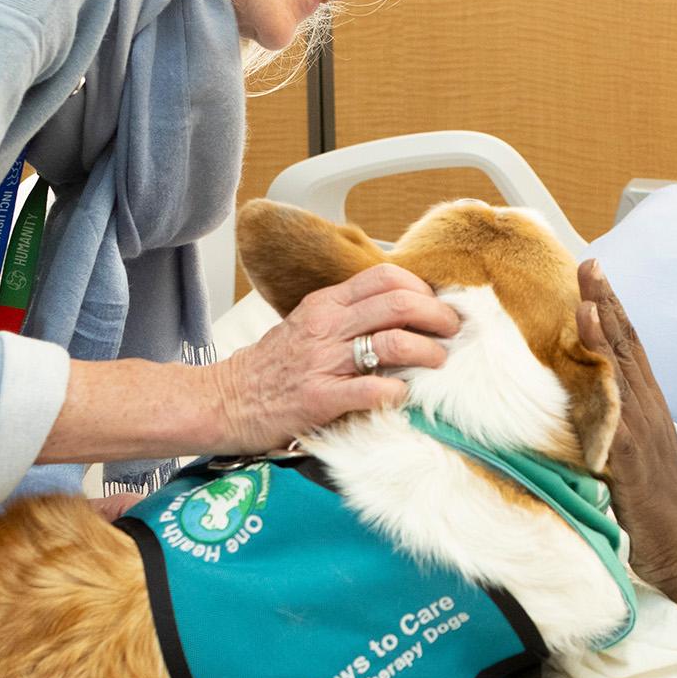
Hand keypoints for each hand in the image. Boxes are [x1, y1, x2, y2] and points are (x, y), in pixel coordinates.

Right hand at [205, 264, 458, 452]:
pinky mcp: (319, 398)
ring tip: (438, 362)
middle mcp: (326, 326)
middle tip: (452, 331)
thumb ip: (346, 316)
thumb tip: (397, 313)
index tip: (438, 304)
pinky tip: (402, 396)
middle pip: (398, 303)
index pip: (385, 276)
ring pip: (393, 343)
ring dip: (427, 352)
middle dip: (437, 315)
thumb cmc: (270, 369)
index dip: (422, 287)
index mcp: (325, 304)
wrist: (223, 401)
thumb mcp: (306, 326)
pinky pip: (371, 391)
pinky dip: (397, 393)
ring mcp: (322, 362)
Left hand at [577, 260, 676, 591]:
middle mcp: (647, 411)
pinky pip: (614, 410)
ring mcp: (642, 431)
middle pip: (626, 345)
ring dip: (605, 326)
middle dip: (607, 301)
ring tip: (589, 287)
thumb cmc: (653, 510)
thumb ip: (608, 430)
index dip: (610, 310)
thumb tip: (580, 413)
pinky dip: (603, 378)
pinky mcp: (630, 457)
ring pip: (622, 367)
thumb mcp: (626, 460)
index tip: (593, 273)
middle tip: (589, 262)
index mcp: (645, 410)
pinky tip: (591, 364)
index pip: (627, 350)